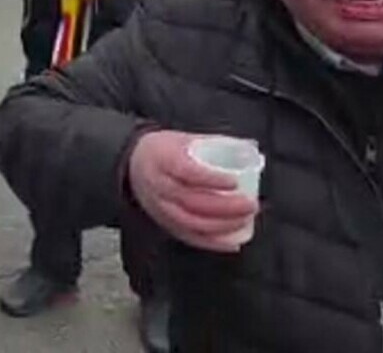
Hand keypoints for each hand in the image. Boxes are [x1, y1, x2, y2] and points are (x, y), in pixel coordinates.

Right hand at [126, 130, 258, 252]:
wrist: (132, 164)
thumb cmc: (165, 150)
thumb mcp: (182, 139)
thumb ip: (212, 145)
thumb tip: (248, 151)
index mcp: (162, 158)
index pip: (186, 171)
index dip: (211, 179)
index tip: (235, 181)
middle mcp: (158, 185)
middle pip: (192, 201)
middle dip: (225, 206)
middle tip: (250, 204)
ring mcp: (159, 207)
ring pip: (191, 222)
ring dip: (222, 225)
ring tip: (245, 220)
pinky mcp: (164, 222)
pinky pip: (188, 236)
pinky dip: (212, 242)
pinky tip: (233, 242)